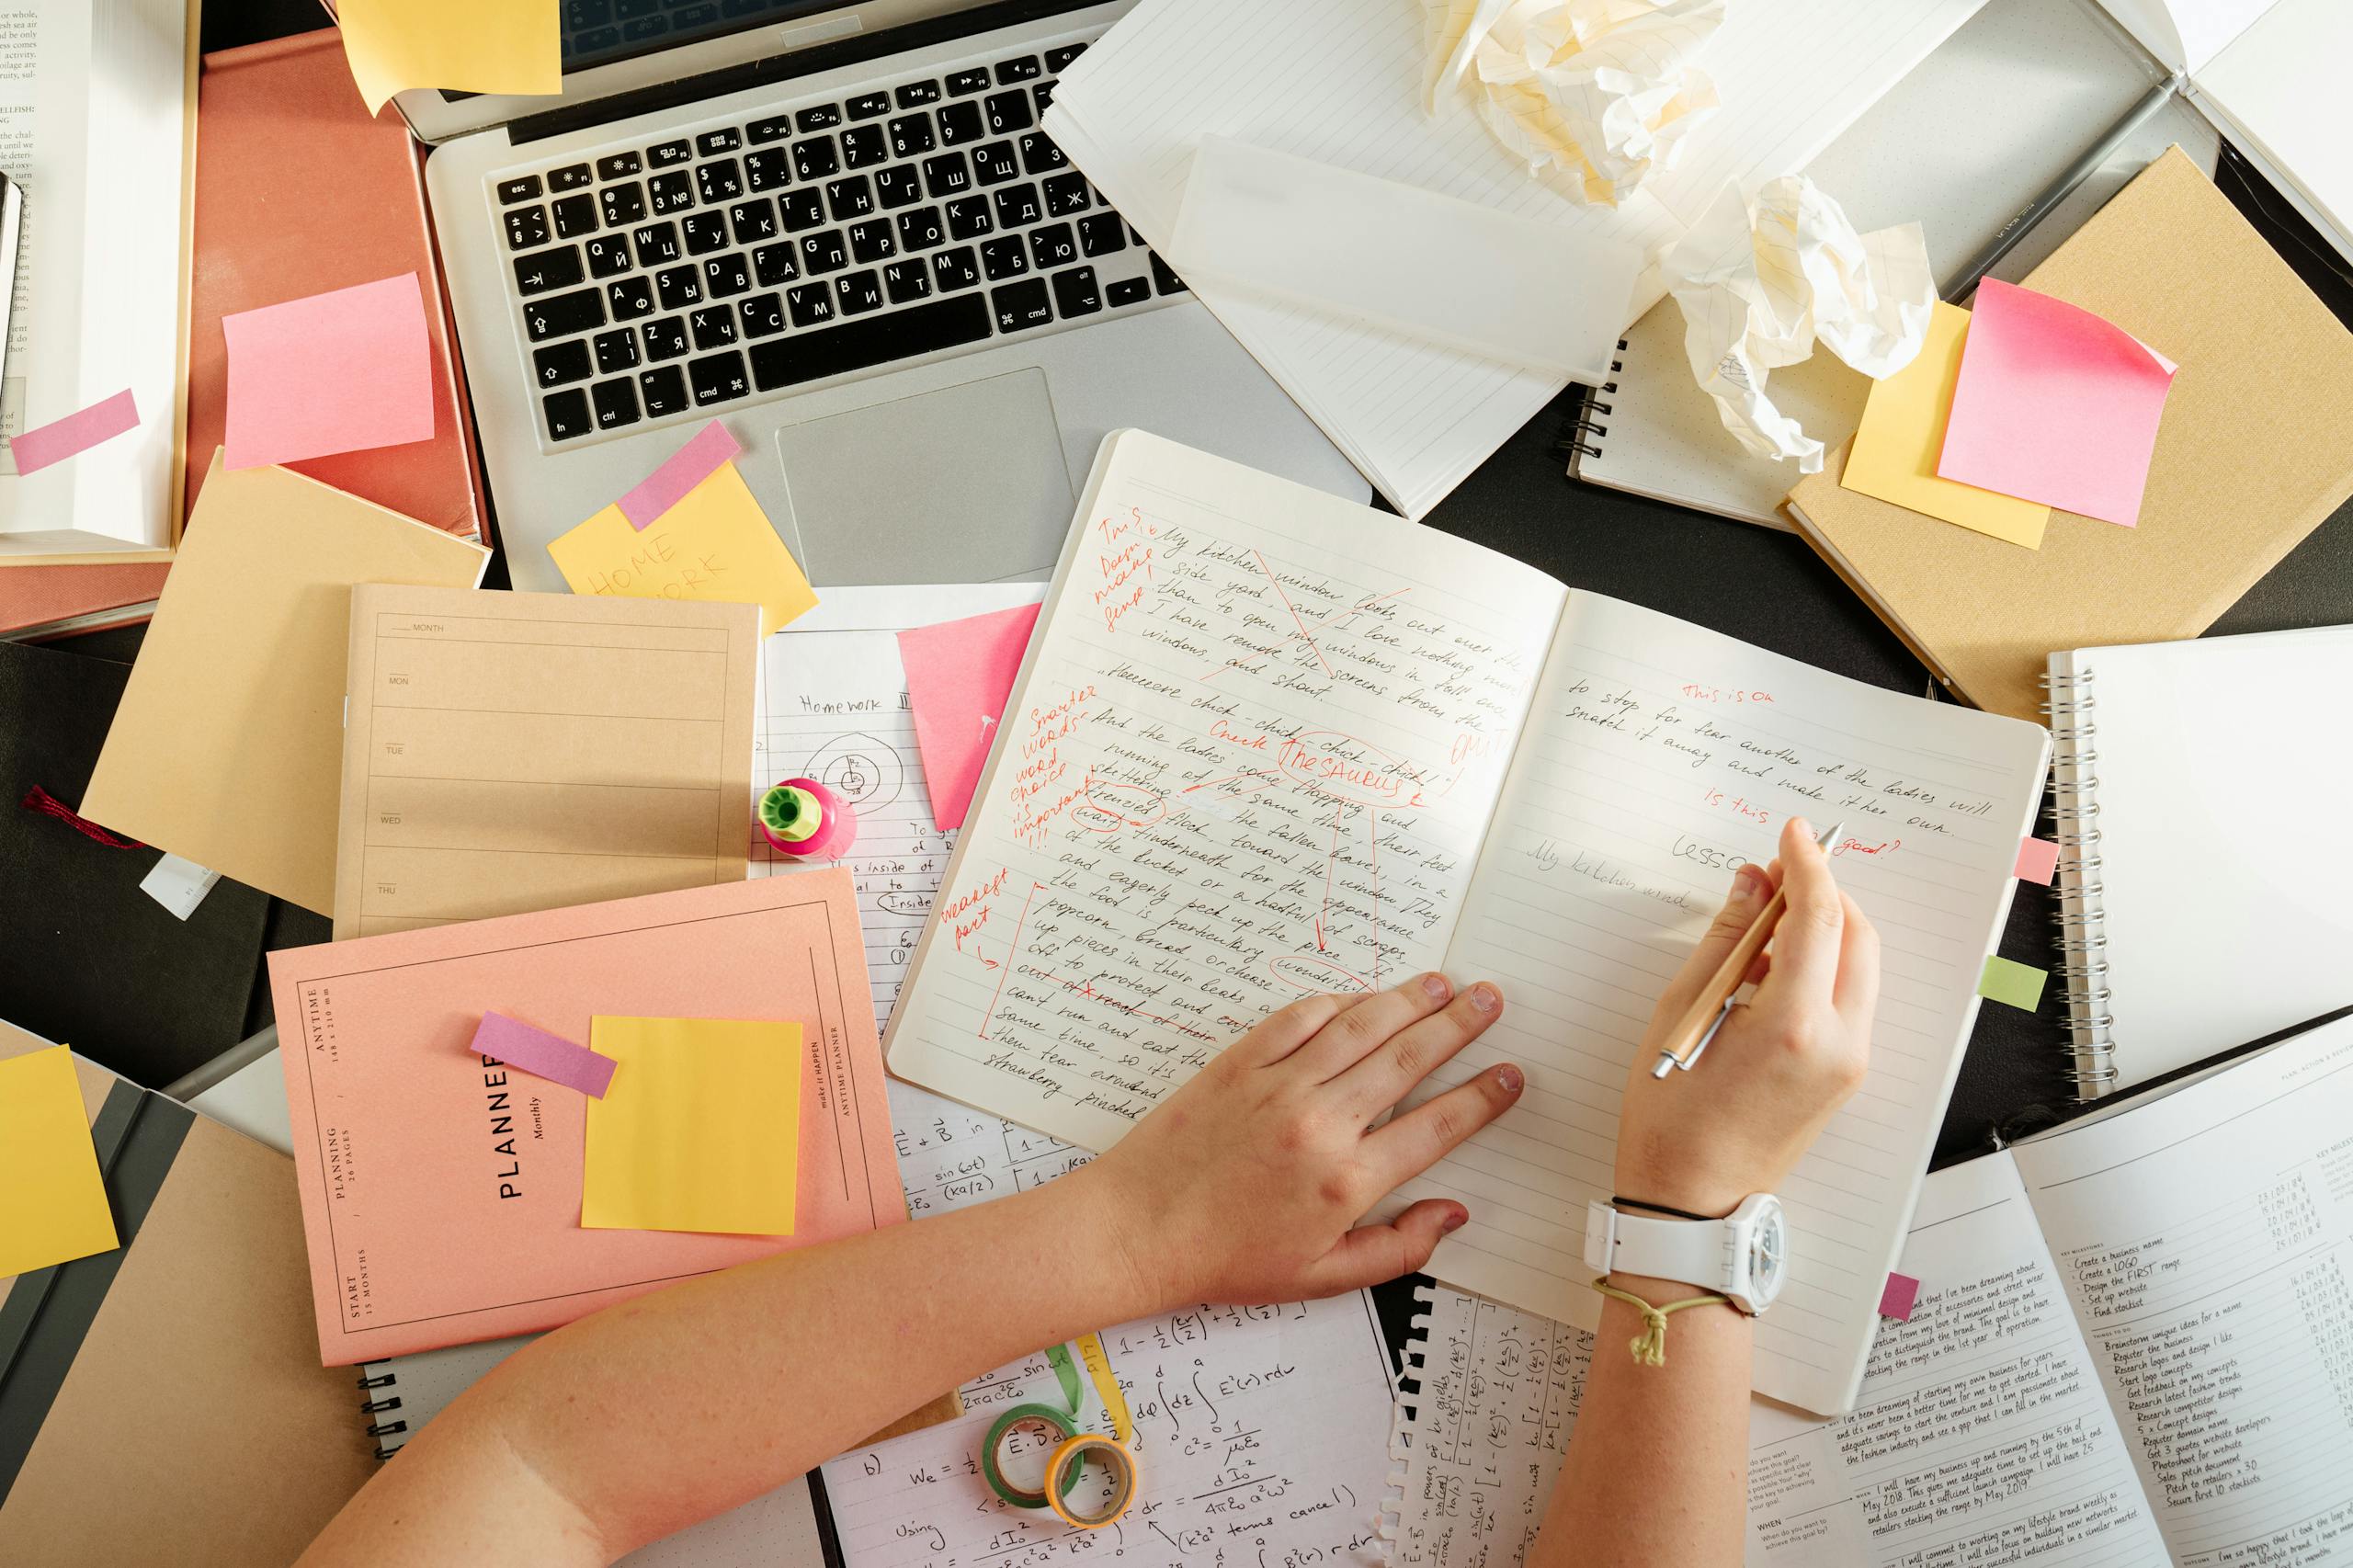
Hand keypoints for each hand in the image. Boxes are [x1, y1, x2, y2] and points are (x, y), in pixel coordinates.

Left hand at [1082, 973, 1520, 1308]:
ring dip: (1409, 1001)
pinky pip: (1299, 1019)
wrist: (1137, 1231)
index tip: (1511, 1075)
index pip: (1438, 1126)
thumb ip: (1398, 1247)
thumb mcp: (1322, 1277)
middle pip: (1409, 1060)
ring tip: (1443, 984)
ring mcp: (1279, 1087)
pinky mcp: (1239, 1064)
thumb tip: (1453, 1213)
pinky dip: (1338, 1002)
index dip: (1483, 1097)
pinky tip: (1364, 996)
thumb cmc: (1225, 1259)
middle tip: (1491, 999)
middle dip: (1459, 1026)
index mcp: (1348, 1181)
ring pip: (1361, 1027)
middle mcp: (1321, 1124)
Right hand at [1613, 816, 1879, 1217]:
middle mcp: (1840, 1043)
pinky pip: (1850, 998)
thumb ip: (1722, 940)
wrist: (1694, 1199)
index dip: (1807, 865)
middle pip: (1858, 935)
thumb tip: (1751, 885)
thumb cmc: (1672, 1118)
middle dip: (1826, 892)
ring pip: (1861, 965)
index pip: (1820, 918)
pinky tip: (1776, 963)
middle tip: (1778, 870)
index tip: (1792, 832)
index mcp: (1795, 1025)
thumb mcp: (1682, 1014)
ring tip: (1768, 918)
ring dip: (1827, 927)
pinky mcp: (1847, 1075)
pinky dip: (1825, 964)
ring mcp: (1851, 1062)